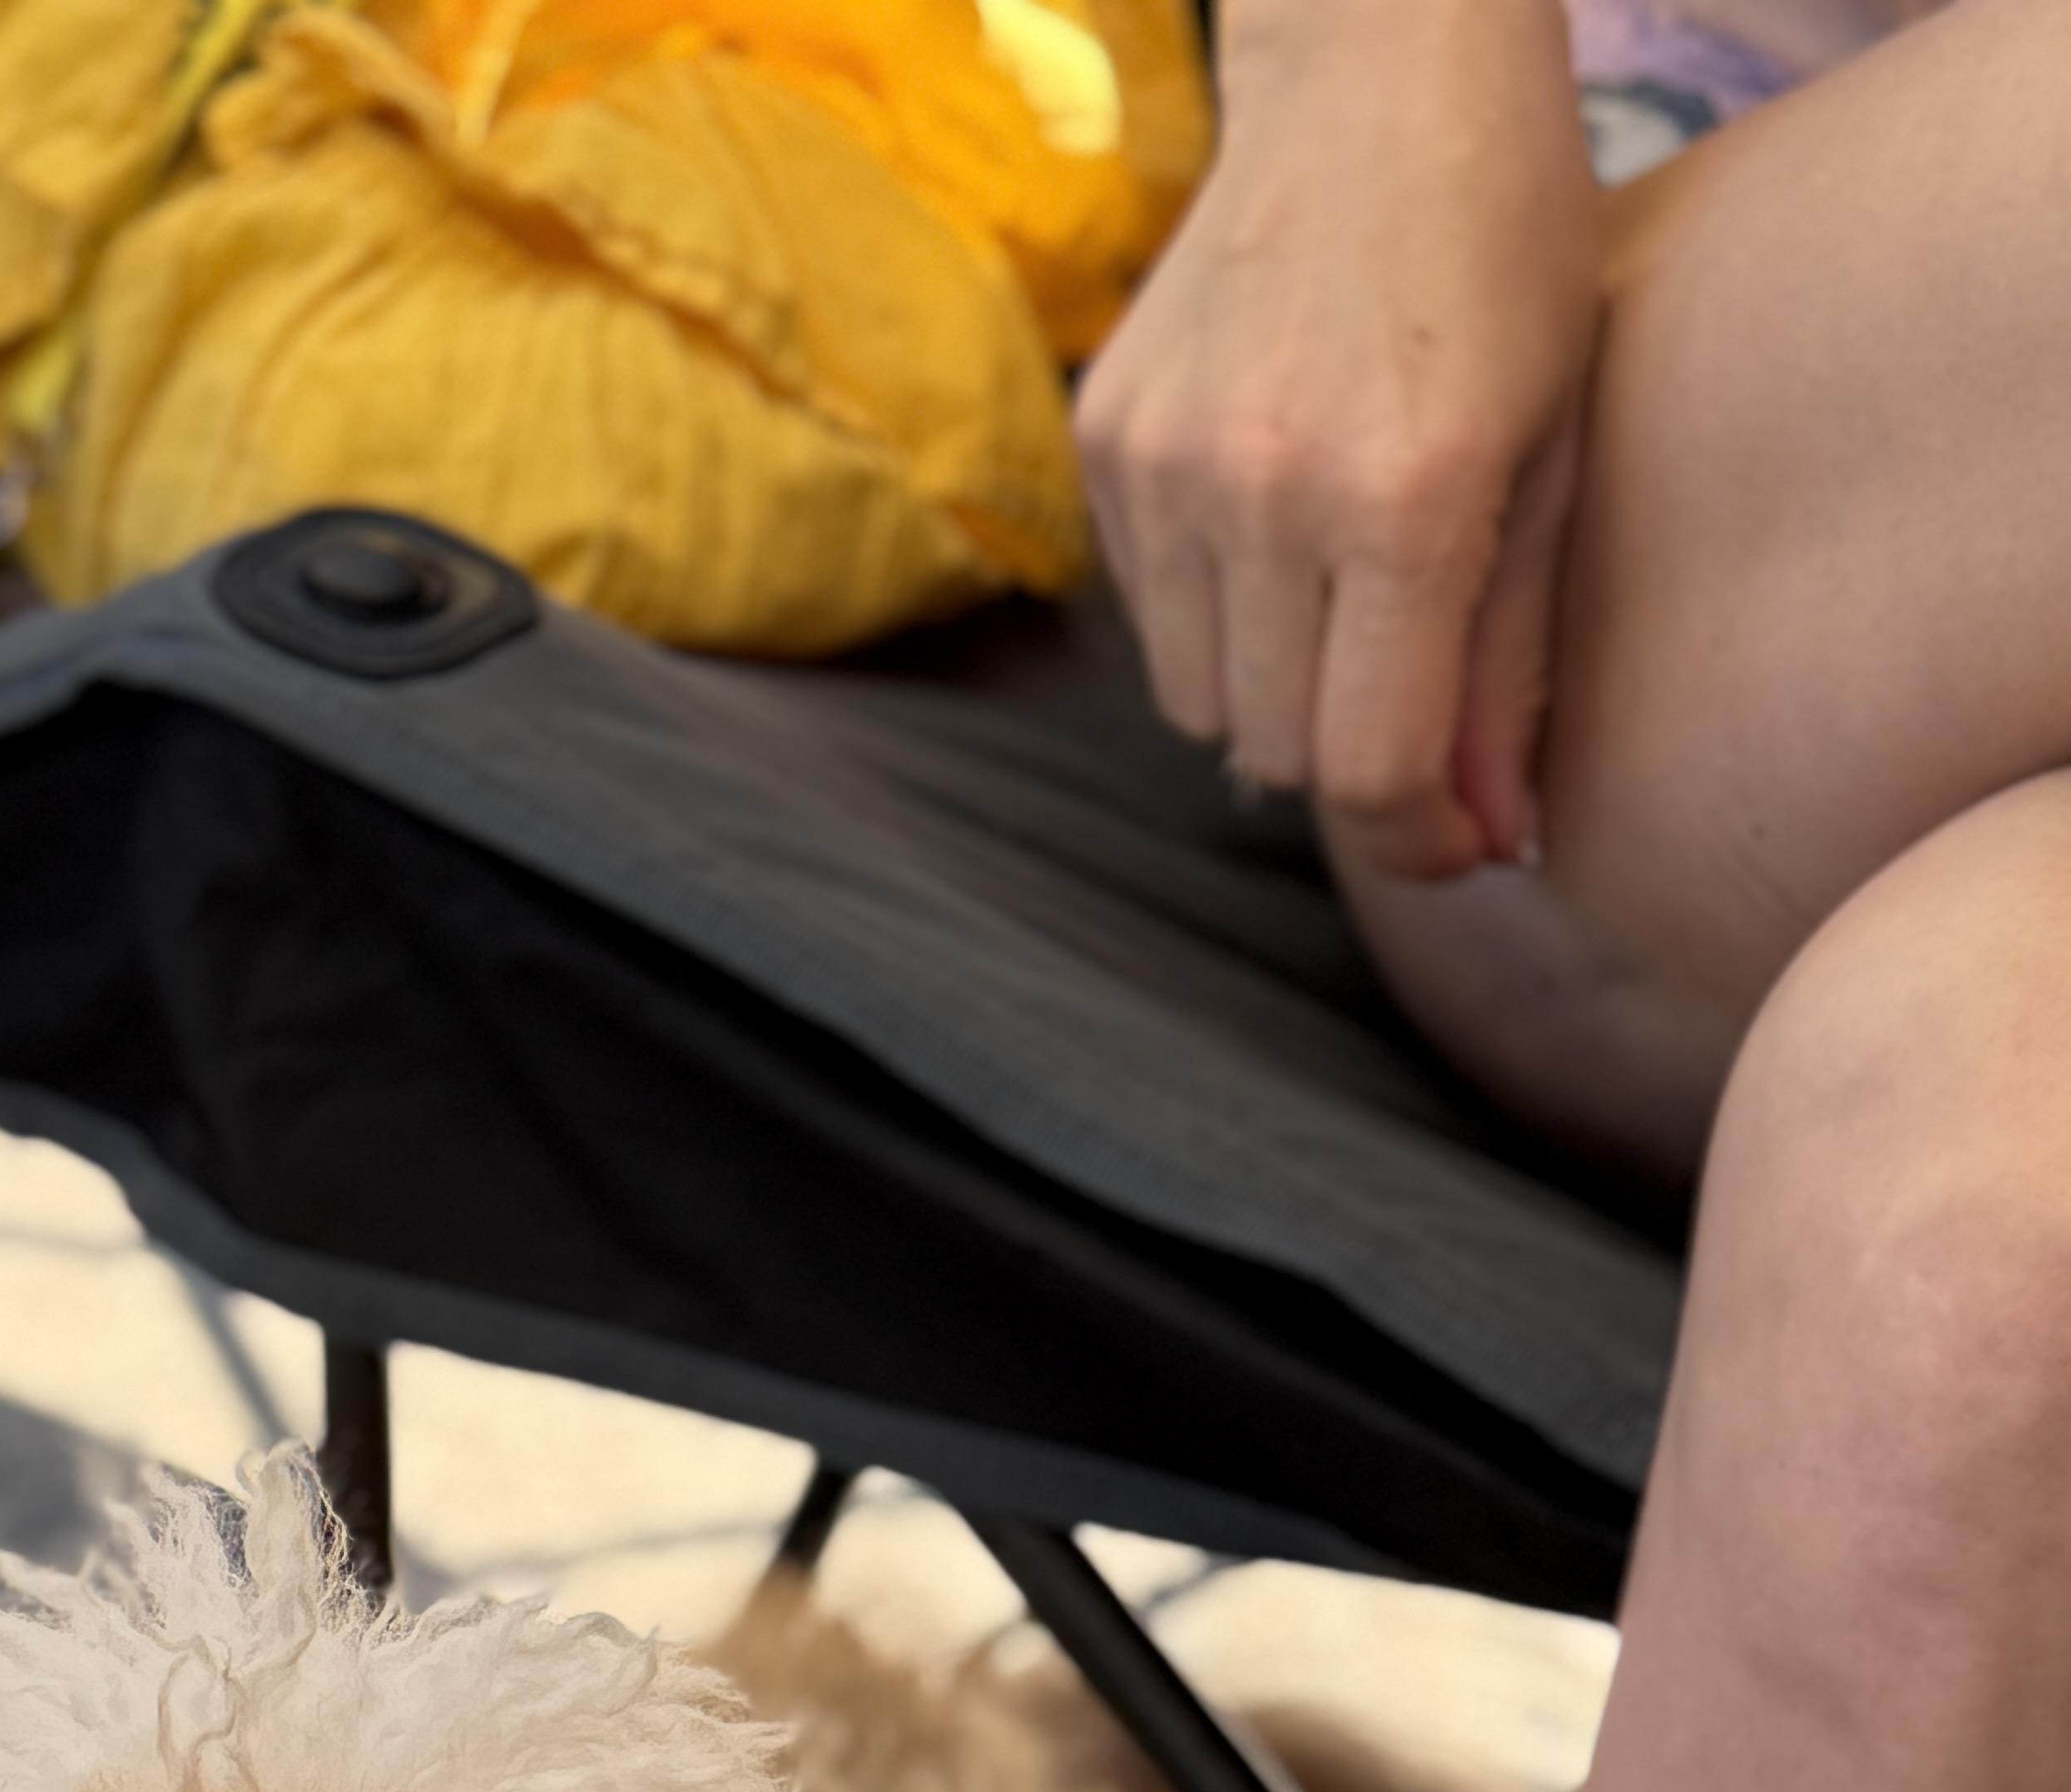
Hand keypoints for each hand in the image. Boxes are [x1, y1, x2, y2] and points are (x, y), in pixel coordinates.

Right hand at [1076, 0, 1604, 879]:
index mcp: (1405, 498)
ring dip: (1273, 690)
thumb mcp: (1556, 450)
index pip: (1366, 770)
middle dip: (1350, 753)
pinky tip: (1273, 514)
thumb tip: (1490, 841)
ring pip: (1200, 706)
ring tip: (1340, 589)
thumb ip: (1514, 662)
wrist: (1377, 61)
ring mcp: (1168, 464)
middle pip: (1278, 755)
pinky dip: (1213, 613)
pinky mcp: (1108, 438)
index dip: (1415, 838)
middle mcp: (1266, 491)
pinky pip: (1150, 617)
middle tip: (1412, 691)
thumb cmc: (1504, 246)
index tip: (1456, 838)